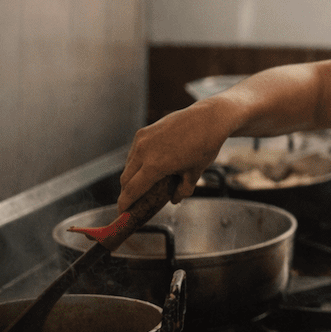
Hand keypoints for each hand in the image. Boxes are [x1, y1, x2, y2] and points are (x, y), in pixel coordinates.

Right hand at [117, 99, 235, 210]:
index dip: (125, 203)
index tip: (122, 212)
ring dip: (131, 177)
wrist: (208, 119)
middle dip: (127, 192)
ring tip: (140, 185)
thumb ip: (182, 190)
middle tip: (132, 201)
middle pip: (126, 179)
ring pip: (128, 165)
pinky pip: (134, 152)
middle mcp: (144, 152)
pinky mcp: (144, 131)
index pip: (132, 190)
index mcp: (155, 166)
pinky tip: (146, 167)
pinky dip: (136, 162)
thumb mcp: (195, 173)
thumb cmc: (204, 147)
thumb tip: (174, 200)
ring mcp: (142, 140)